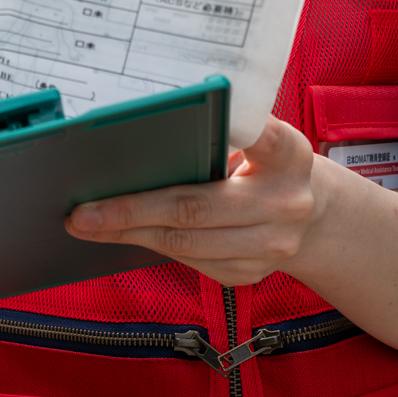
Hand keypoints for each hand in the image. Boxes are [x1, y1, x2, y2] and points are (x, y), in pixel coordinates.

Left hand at [64, 117, 331, 287]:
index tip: (192, 123)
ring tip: (89, 226)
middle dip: (131, 211)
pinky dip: (151, 246)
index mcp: (289, 155)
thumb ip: (225, 137)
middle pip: (196, 208)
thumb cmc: (268, 165)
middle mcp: (286, 203)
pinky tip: (122, 236)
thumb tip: (141, 143)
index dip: (231, 131)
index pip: (261, 137)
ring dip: (130, 234)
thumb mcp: (262, 142)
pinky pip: (190, 262)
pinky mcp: (251, 273)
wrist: (314, 215)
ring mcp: (271, 246)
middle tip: (83, 212)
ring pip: (185, 244)